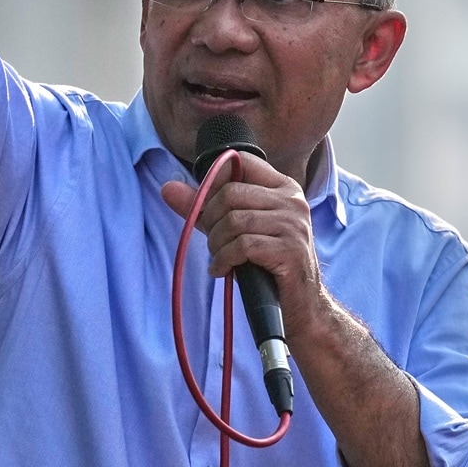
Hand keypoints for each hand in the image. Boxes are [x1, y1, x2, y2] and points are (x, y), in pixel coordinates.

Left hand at [160, 151, 326, 334]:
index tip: (208, 207)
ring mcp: (293, 225)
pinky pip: (242, 246)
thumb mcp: (234, 229)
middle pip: (231, 192)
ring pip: (234, 220)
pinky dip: (223, 260)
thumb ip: (203, 207)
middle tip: (212, 241)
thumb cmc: (266, 263)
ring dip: (216, 244)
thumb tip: (167, 188)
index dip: (215, 180)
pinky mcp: (289, 250)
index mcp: (283, 188)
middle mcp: (292, 201)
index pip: (243, 161)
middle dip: (211, 219)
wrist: (300, 305)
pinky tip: (222, 269)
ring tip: (218, 258)